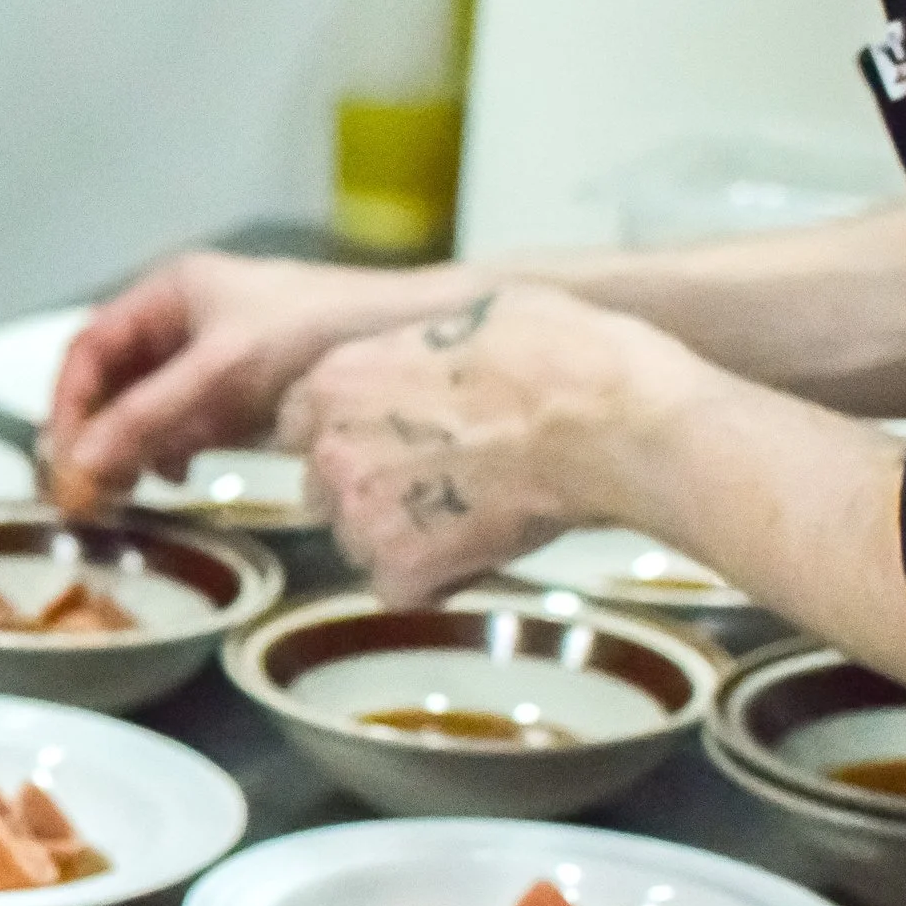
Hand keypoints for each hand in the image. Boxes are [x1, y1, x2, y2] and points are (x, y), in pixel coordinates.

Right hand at [41, 252, 487, 514]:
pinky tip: (174, 479)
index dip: (67, 403)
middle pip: (111, 383)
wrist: (408, 339)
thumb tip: (78, 466)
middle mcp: (183, 324)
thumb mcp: (221, 371)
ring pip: (143, 411)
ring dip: (126, 451)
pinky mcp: (241, 399)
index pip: (89, 348)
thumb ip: (148, 417)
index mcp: (169, 294)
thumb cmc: (315, 333)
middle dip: (93, 434)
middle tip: (84, 490)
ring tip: (122, 492)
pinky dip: (167, 457)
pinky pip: (182, 430)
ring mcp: (212, 363)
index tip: (63, 459)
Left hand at [277, 286, 704, 605]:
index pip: (298, 422)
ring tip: (469, 513)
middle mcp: (331, 448)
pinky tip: (478, 550)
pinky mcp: (400, 567)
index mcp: (336, 379)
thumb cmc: (558, 356)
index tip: (385, 439)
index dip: (343, 434)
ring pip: (357, 543)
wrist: (608, 418)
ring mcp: (361, 513)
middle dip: (368, 489)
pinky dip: (434, 581)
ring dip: (400, 537)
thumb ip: (413, 351)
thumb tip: (423, 362)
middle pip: (322, 487)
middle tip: (437, 481)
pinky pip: (398, 589)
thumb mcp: (469, 316)